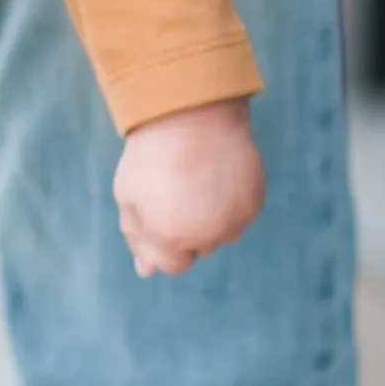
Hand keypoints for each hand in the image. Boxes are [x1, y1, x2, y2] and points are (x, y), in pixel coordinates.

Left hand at [112, 98, 262, 278]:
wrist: (194, 114)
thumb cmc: (153, 155)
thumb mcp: (130, 195)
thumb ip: (138, 236)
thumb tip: (145, 271)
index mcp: (170, 238)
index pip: (172, 265)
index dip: (163, 243)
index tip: (161, 215)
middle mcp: (206, 236)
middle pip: (197, 249)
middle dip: (186, 230)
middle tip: (177, 191)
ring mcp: (234, 221)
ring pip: (222, 234)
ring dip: (210, 218)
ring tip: (197, 181)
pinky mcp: (254, 203)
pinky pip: (240, 214)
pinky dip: (230, 202)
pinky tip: (216, 175)